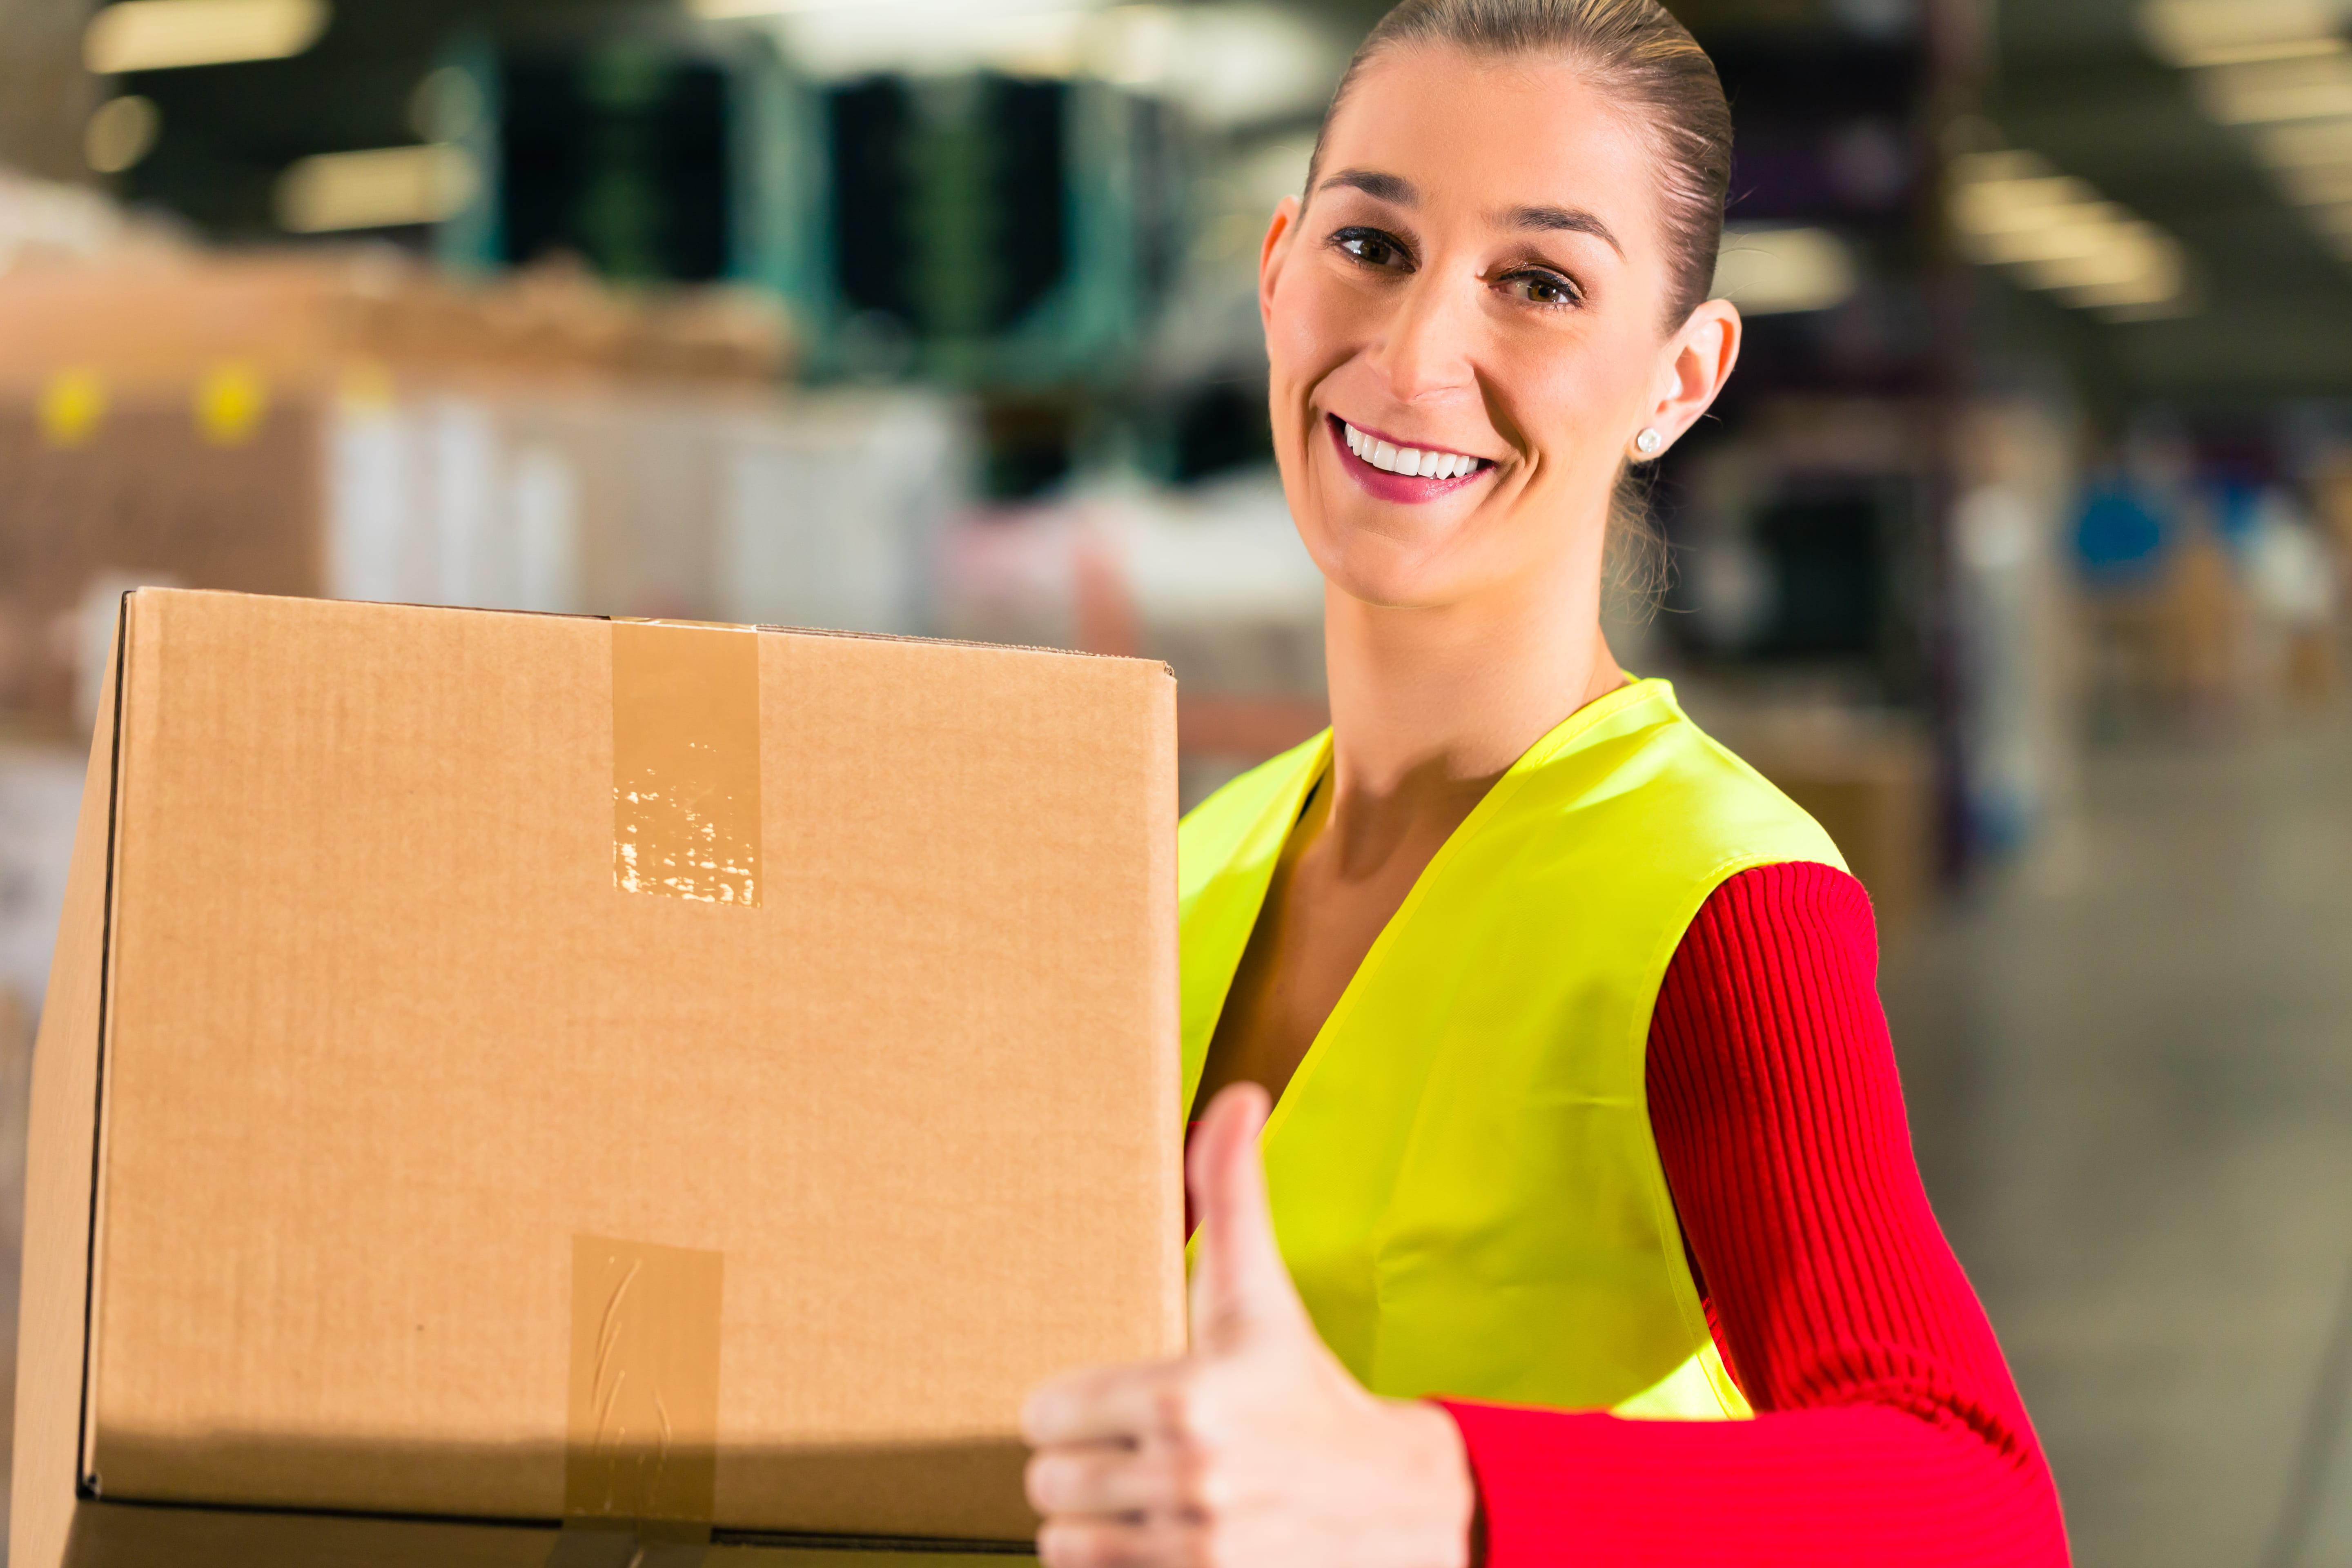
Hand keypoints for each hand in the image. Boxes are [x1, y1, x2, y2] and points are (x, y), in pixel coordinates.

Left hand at [1022, 1083, 1477, 1567]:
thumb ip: (1231, 1192)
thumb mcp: (1260, 1293)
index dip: (1069, 1407)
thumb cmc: (1305, 1388)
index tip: (1112, 1403)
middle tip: (1133, 1449)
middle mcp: (1190, 1478)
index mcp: (1188, 1397)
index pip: (1045, 1413)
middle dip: (1083, 1465)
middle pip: (1049, 1481)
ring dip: (1095, 1524)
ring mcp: (1195, 1550)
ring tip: (1143, 1495)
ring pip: (1064, 1543)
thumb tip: (1236, 1096)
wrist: (1396, 1502)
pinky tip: (1157, 1539)